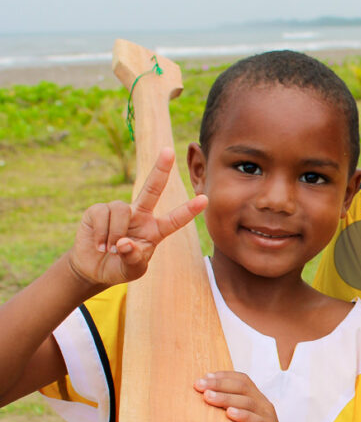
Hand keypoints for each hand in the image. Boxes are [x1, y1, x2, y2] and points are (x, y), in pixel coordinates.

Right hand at [67, 148, 206, 289]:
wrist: (94, 268)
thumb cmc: (119, 267)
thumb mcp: (131, 270)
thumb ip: (133, 259)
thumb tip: (125, 243)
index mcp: (155, 230)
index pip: (174, 220)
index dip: (188, 210)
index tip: (205, 199)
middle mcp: (140, 215)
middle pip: (152, 189)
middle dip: (160, 170)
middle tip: (168, 151)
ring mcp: (119, 210)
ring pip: (121, 211)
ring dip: (114, 234)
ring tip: (109, 250)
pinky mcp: (98, 210)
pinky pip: (102, 214)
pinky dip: (101, 233)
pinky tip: (99, 244)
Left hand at [195, 371, 294, 421]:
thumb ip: (228, 413)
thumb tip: (198, 407)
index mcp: (255, 399)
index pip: (241, 379)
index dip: (222, 376)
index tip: (203, 377)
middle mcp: (262, 404)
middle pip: (242, 386)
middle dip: (219, 384)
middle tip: (199, 385)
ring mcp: (267, 416)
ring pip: (247, 401)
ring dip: (225, 397)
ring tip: (208, 397)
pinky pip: (256, 420)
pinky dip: (243, 415)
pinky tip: (229, 414)